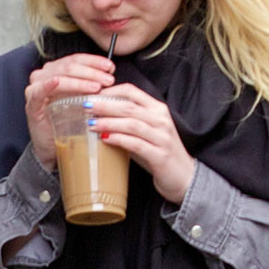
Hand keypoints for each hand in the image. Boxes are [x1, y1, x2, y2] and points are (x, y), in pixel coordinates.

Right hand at [25, 53, 115, 170]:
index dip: (94, 61)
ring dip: (79, 81)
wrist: (52, 146)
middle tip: (108, 80)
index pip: (76, 59)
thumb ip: (90, 85)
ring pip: (60, 76)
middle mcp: (43, 75)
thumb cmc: (66, 122)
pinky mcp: (32, 103)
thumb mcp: (81, 100)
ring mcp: (35, 87)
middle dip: (91, 72)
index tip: (110, 67)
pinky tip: (57, 82)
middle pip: (69, 66)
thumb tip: (109, 75)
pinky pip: (40, 91)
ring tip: (96, 87)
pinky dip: (48, 85)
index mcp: (55, 70)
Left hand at [87, 84, 195, 205]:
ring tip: (91, 123)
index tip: (92, 95)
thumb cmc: (160, 154)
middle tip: (85, 106)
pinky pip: (136, 144)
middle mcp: (161, 120)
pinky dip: (119, 140)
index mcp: (158, 109)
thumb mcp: (145, 133)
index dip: (111, 91)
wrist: (184, 177)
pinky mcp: (160, 155)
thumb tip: (99, 117)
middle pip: (129, 106)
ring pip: (131, 124)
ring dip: (109, 122)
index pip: (132, 91)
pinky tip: (105, 139)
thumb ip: (128, 123)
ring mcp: (162, 137)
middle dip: (104, 105)